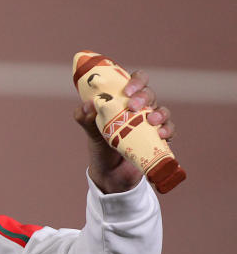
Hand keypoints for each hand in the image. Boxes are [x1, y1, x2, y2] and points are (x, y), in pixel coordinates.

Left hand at [72, 70, 175, 193]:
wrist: (109, 173)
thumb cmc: (100, 145)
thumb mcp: (89, 130)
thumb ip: (84, 117)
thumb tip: (88, 105)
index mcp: (123, 100)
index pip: (135, 81)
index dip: (135, 81)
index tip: (127, 91)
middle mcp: (139, 108)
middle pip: (148, 93)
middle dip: (143, 97)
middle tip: (133, 106)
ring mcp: (150, 123)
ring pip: (162, 110)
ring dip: (160, 113)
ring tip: (151, 121)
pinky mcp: (158, 138)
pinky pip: (169, 129)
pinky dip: (168, 130)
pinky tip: (161, 134)